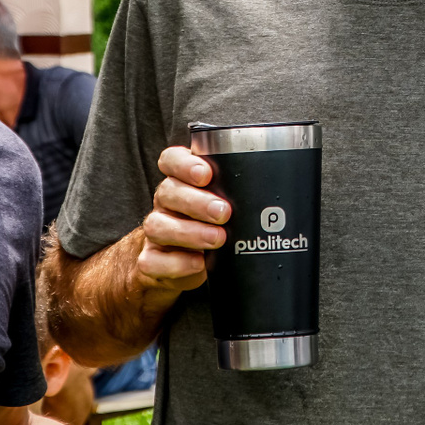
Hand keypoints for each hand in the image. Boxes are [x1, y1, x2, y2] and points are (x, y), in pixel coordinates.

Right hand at [133, 145, 230, 294]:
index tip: (206, 174)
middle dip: (197, 201)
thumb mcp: (223, 205)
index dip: (185, 164)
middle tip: (223, 212)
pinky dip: (178, 263)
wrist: (176, 264)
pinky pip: (154, 261)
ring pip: (158, 226)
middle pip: (169, 191)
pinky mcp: (151, 261)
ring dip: (190, 233)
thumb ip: (237, 195)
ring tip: (218, 239)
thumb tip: (274, 200)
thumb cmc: (210, 225)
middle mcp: (165, 203)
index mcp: (180, 181)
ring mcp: (156, 231)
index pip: (172, 160)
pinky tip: (199, 263)